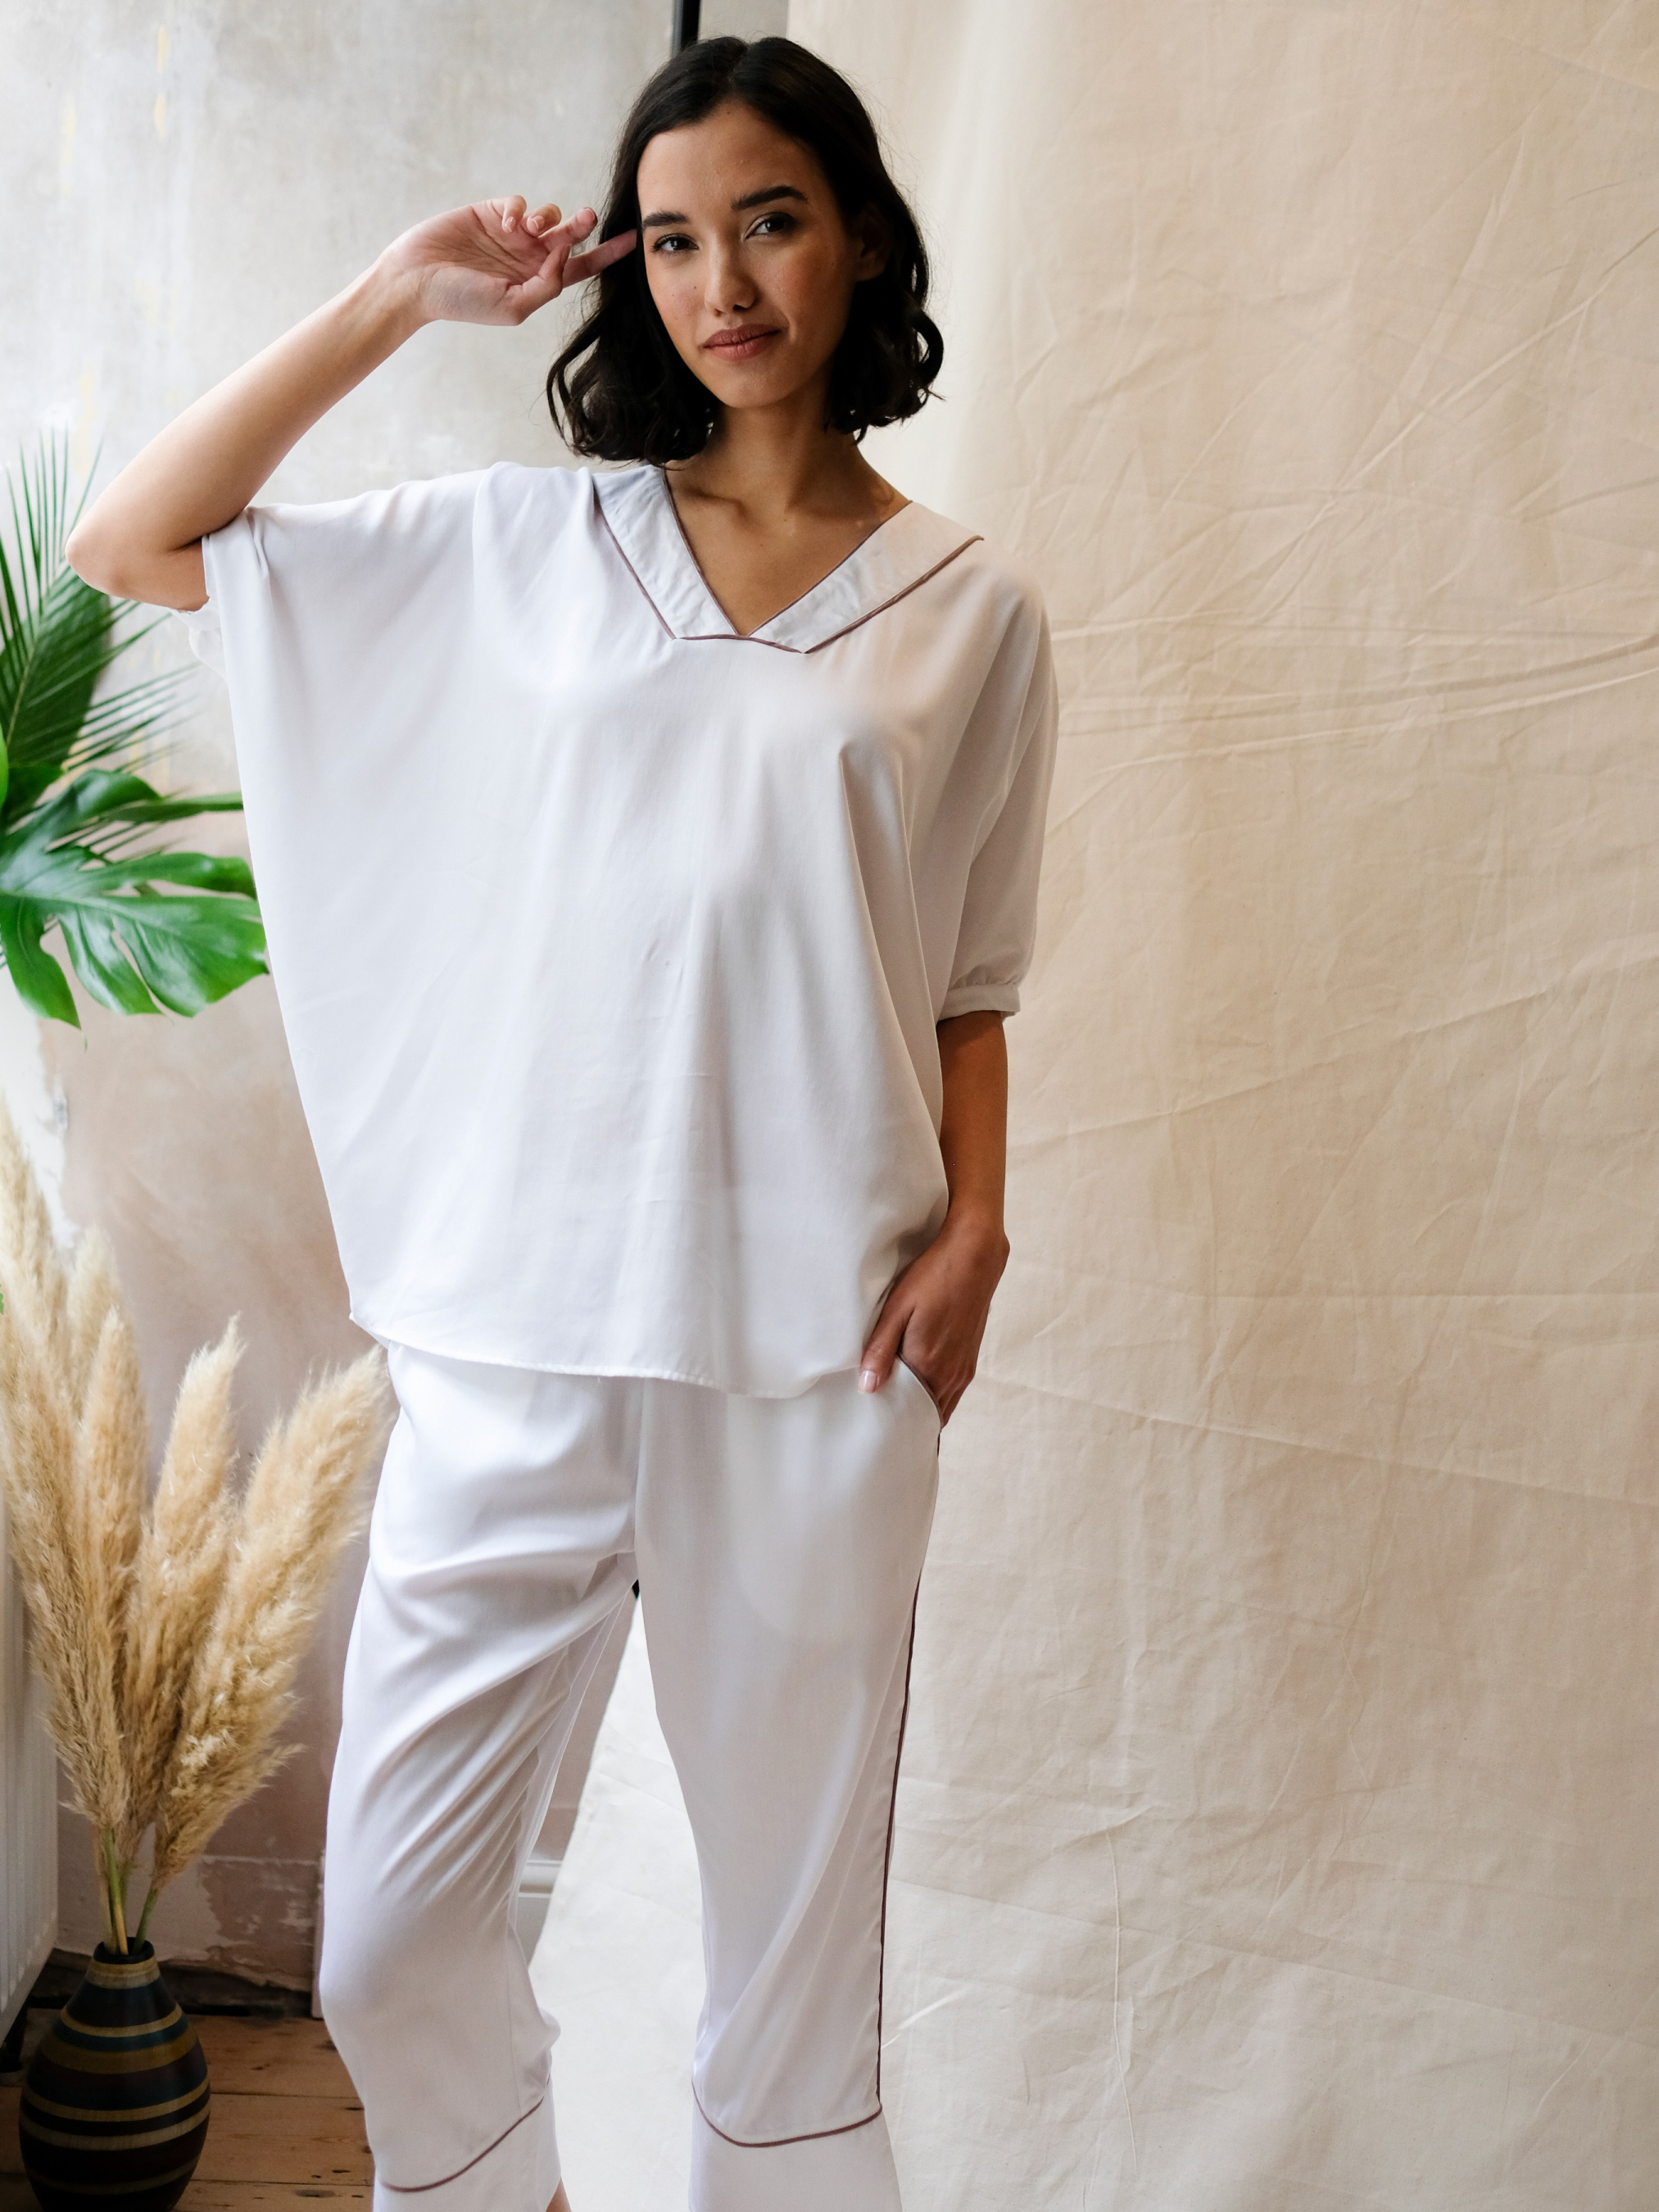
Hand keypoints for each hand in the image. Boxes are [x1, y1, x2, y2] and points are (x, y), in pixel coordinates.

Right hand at [377, 195, 636, 327]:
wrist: (417, 281)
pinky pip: (518, 202)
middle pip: (569, 237)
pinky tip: (509, 222)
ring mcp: (510, 234)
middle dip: (581, 226)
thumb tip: (566, 255)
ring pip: (547, 216)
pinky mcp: (490, 212)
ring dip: (548, 217)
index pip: (580, 268)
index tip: (634, 239)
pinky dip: (519, 208)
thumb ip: (546, 285)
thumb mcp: (513, 306)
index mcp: (537, 282)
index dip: (607, 254)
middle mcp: (528, 257)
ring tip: (533, 227)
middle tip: (589, 217)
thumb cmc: (462, 302)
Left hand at [858, 1211, 1009, 1426]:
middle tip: (884, 1435)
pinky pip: (951, 1392)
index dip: (895, 1428)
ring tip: (899, 1418)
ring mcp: (964, 1369)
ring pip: (942, 1406)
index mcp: (930, 1366)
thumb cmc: (932, 1278)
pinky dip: (936, 1400)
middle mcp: (951, 1375)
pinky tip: (919, 1392)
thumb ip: (881, 1350)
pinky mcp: (970, 1359)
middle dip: (909, 1427)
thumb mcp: (897, 1309)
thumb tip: (867, 1388)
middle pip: (929, 1418)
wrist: (974, 1256)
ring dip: (923, 1414)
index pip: (911, 1416)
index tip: (878, 1437)